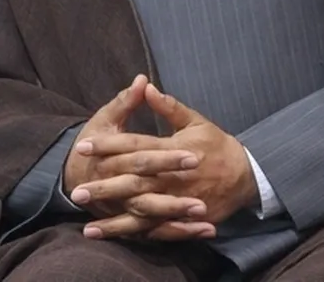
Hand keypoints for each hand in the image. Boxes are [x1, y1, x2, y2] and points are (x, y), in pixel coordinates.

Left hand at [73, 83, 258, 240]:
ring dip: (113, 220)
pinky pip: (154, 230)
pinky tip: (110, 237)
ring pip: (140, 211)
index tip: (83, 146)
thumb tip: (146, 86)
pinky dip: (132, 235)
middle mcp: (172, 177)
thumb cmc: (218, 145)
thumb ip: (168, 107)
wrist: (246, 175)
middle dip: (104, 186)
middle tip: (77, 190)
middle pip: (133, 182)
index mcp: (172, 149)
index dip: (108, 145)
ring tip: (86, 226)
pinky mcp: (182, 218)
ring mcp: (177, 201)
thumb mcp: (195, 121)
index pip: (134, 145)